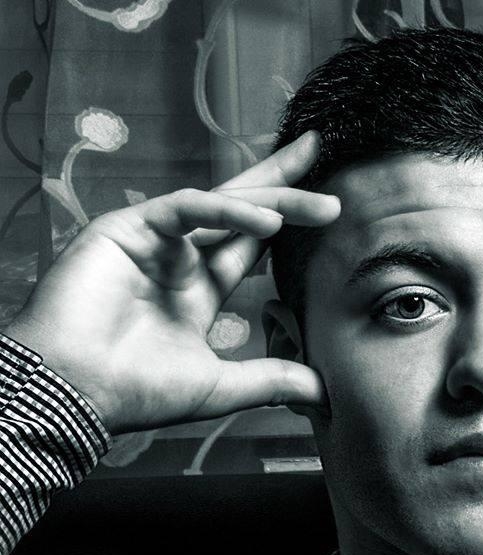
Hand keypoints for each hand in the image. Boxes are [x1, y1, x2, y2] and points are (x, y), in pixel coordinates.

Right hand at [4, 132, 337, 434]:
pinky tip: (268, 222)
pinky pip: (187, 208)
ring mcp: (155, 240)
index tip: (327, 208)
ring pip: (223, 204)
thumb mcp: (220, 386)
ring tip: (324, 207)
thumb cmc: (135, 392)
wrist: (74, 393)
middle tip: (319, 150)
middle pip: (241, 209)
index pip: (251, 244)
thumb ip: (271, 380)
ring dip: (274, 200)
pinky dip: (228, 212)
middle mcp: (181, 258)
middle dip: (282, 182)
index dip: (286, 220)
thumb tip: (325, 393)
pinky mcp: (129, 228)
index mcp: (200, 289)